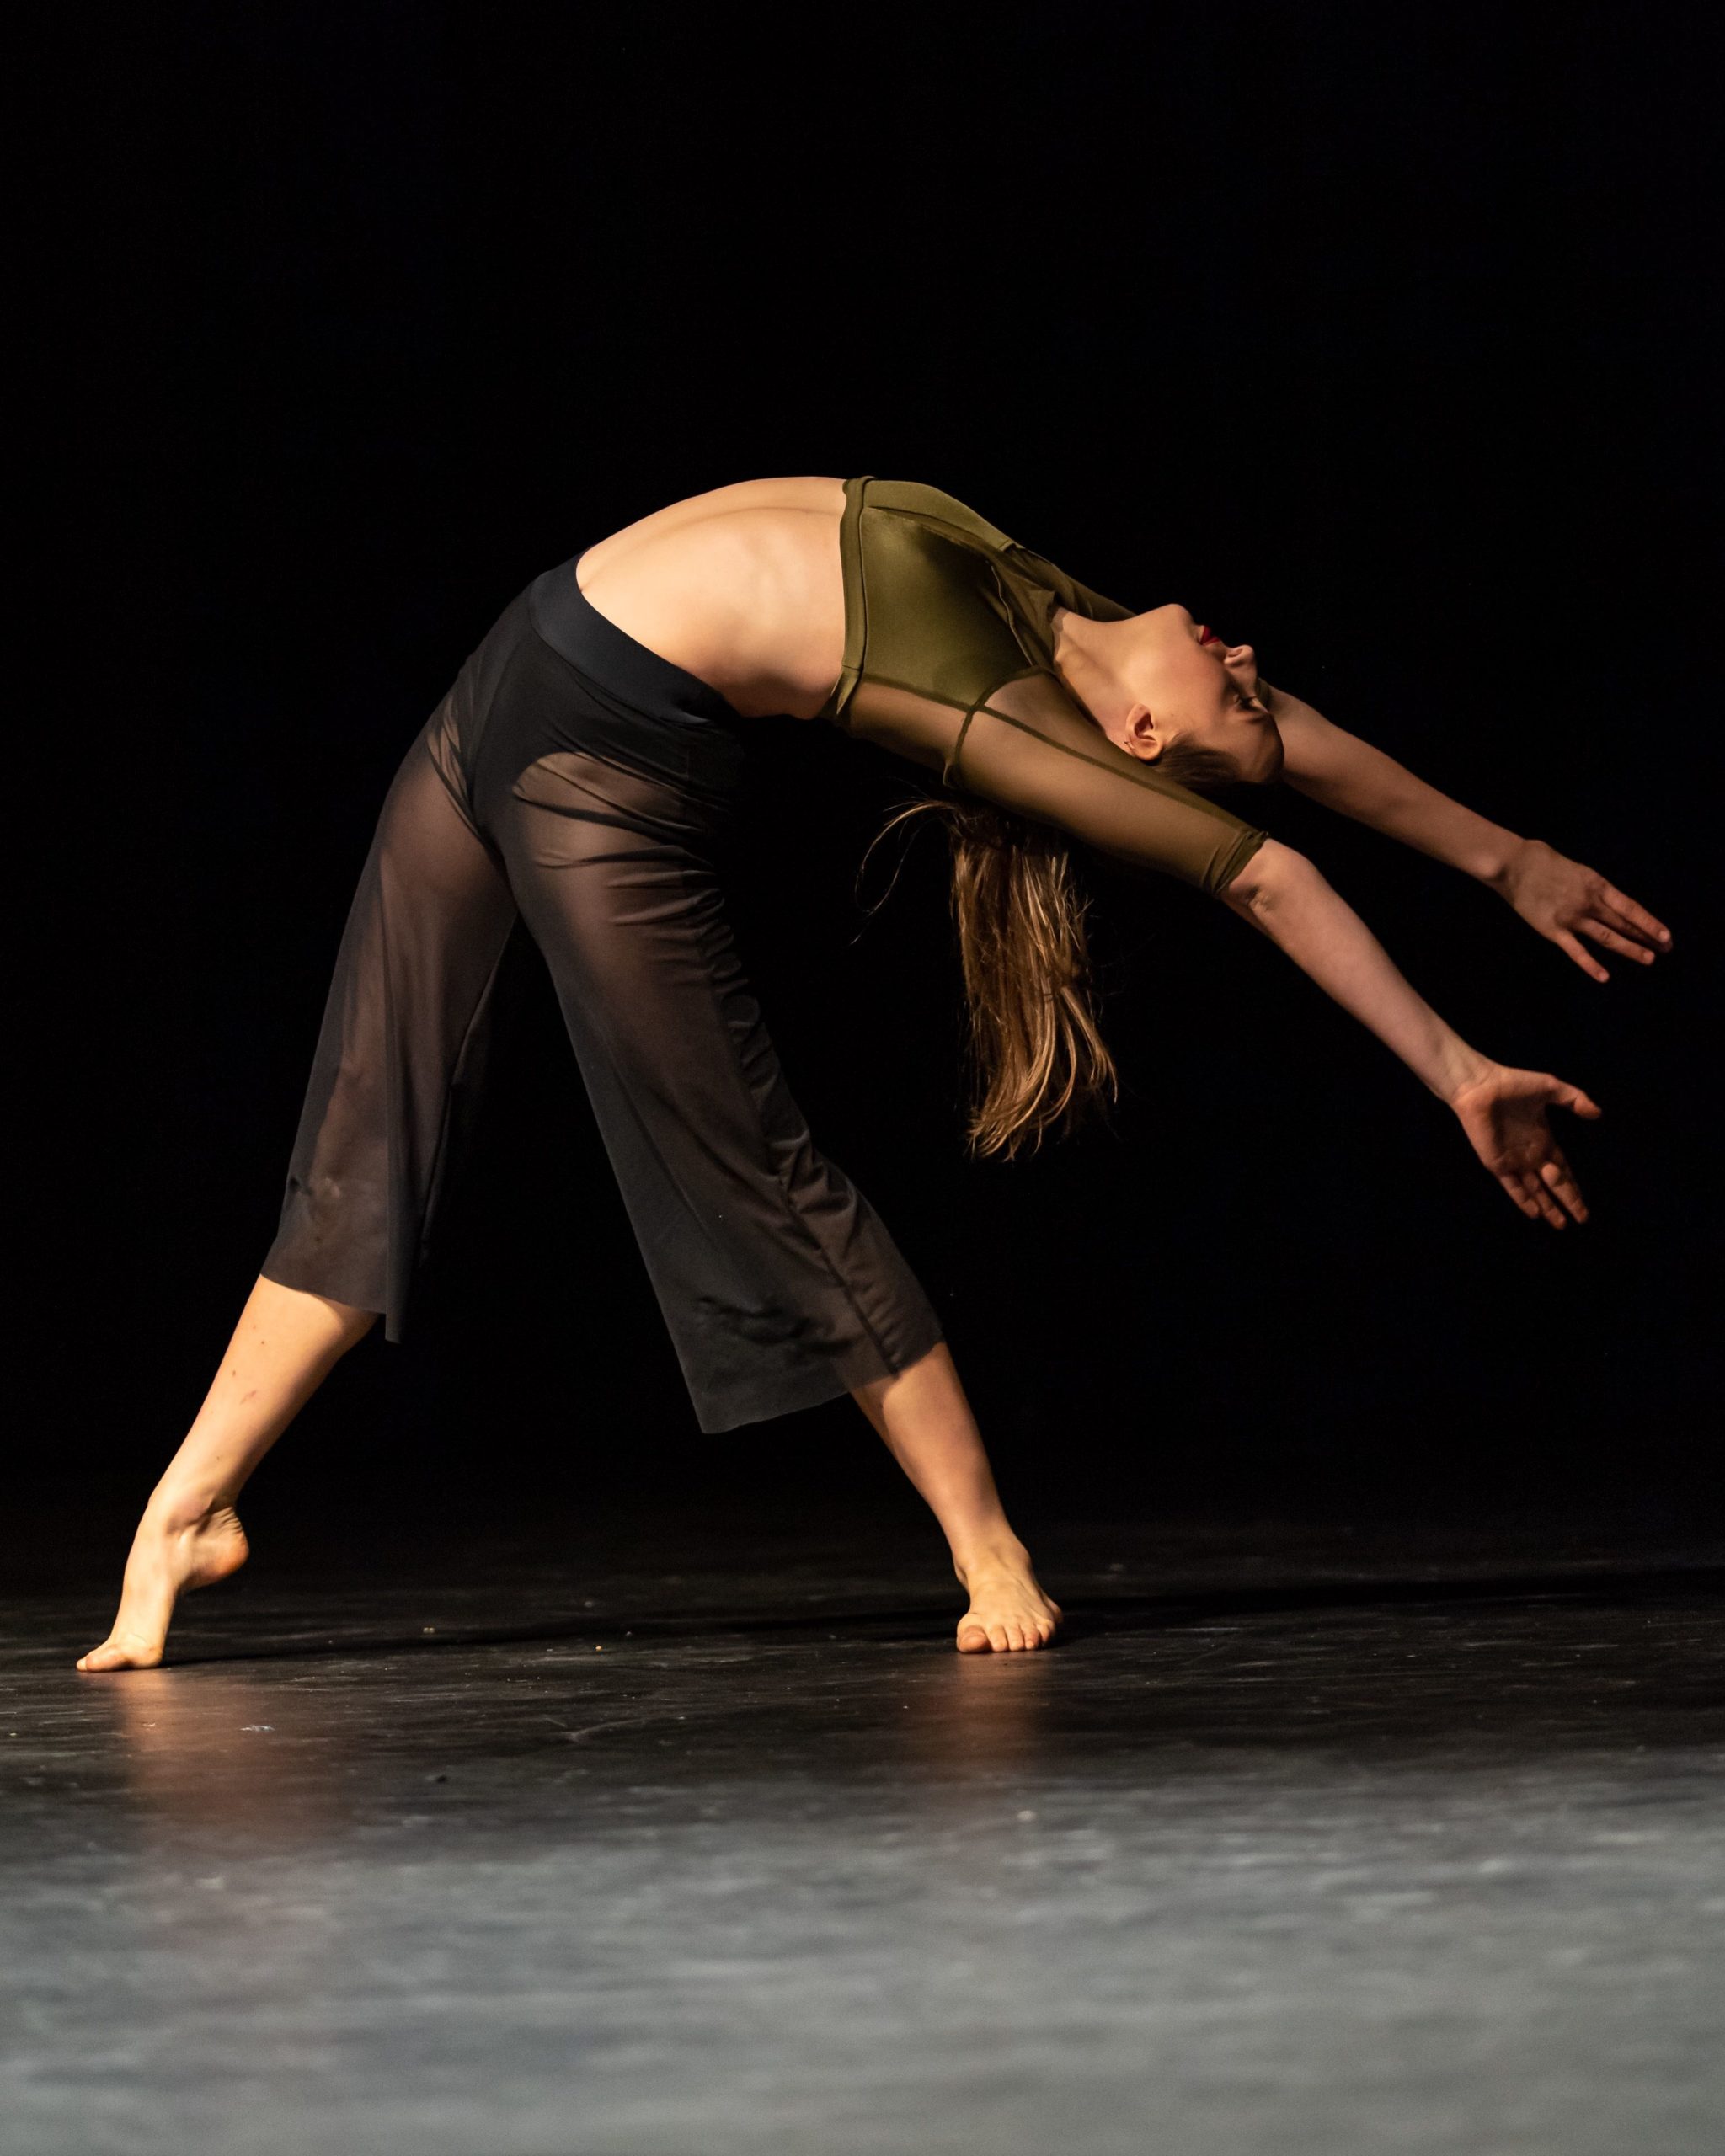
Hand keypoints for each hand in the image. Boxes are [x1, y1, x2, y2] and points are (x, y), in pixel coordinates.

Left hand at [1450, 1063, 1601, 1226]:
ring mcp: (1514, 1161)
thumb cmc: (1513, 1085)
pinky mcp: (1498, 1164)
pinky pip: (1513, 1187)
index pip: (1563, 1170)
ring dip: (1548, 1207)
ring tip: (1562, 1225)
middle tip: (1582, 1219)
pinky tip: (1536, 1214)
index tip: (1584, 1203)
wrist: (1480, 1086)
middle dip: (1568, 1201)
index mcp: (1544, 1140)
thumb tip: (1598, 1114)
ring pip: (1535, 1190)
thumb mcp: (1551, 1089)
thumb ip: (1575, 1100)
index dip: (1574, 1186)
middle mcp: (1531, 1155)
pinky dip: (1524, 1200)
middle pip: (1554, 1184)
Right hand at [1496, 838, 1670, 981]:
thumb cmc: (1540, 859)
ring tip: (1649, 959)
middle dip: (1646, 936)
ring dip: (1629, 949)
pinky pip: (1575, 951)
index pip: (1630, 908)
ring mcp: (1572, 918)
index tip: (1665, 935)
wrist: (1513, 864)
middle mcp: (1589, 903)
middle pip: (1624, 923)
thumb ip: (1588, 885)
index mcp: (1597, 884)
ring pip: (1607, 937)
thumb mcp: (1575, 868)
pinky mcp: (1553, 930)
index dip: (1649, 922)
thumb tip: (1597, 897)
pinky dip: (1590, 965)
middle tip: (1666, 949)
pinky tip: (1604, 977)